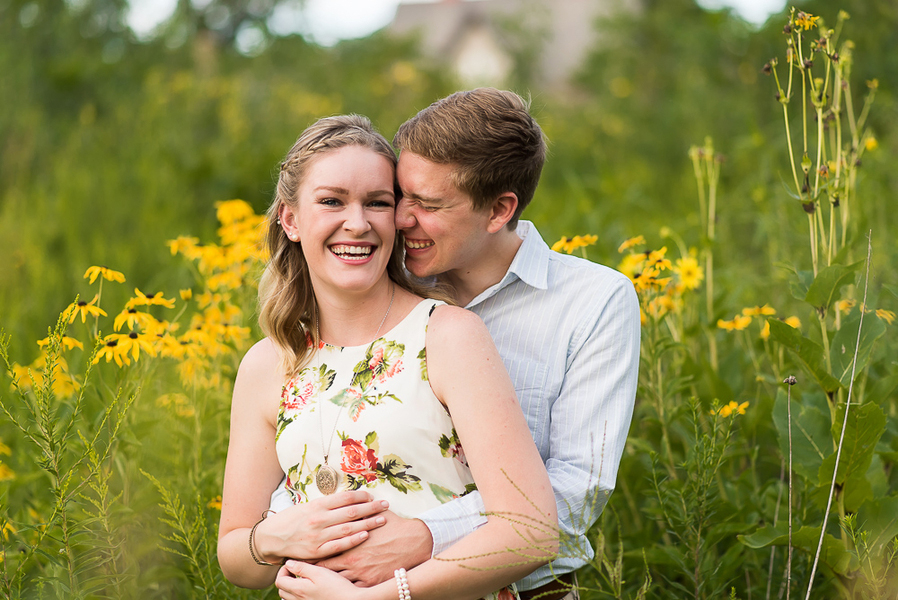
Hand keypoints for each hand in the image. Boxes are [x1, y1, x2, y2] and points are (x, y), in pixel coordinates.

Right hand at [256, 491, 389, 562]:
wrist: (272, 538)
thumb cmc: (292, 519)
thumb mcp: (308, 505)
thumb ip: (327, 504)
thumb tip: (349, 498)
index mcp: (317, 505)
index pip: (345, 498)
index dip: (362, 496)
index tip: (372, 495)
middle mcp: (319, 519)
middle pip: (351, 511)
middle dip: (371, 507)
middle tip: (385, 505)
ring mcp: (318, 536)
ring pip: (348, 528)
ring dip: (368, 523)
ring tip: (382, 519)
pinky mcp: (317, 551)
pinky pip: (340, 545)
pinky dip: (354, 539)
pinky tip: (366, 535)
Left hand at [276, 560, 362, 599]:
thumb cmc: (337, 587)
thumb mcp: (320, 572)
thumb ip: (302, 568)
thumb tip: (288, 563)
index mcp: (299, 590)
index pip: (279, 581)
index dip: (283, 570)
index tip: (292, 564)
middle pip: (283, 590)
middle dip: (286, 578)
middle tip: (296, 570)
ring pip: (289, 598)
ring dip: (292, 588)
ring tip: (303, 579)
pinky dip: (299, 595)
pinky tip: (310, 588)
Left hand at [315, 511, 432, 585]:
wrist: (414, 541)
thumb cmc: (395, 526)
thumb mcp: (373, 514)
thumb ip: (358, 512)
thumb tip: (348, 504)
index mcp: (350, 542)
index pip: (324, 550)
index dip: (313, 554)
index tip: (306, 553)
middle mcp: (352, 560)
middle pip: (326, 569)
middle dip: (316, 570)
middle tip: (307, 571)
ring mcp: (361, 573)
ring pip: (337, 581)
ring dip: (329, 582)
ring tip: (320, 583)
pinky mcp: (371, 583)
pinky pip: (353, 589)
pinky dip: (345, 590)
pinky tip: (340, 589)